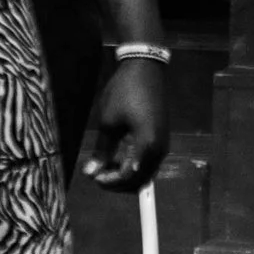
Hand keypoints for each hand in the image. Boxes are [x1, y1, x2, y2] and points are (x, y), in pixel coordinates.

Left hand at [80, 57, 167, 192]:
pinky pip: (148, 161)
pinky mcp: (161, 139)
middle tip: (96, 176)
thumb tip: (90, 173)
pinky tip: (115, 158)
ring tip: (103, 167)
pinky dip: (132, 165)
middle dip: (118, 182)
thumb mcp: (108, 122)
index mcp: (148, 145)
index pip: (130, 176)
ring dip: (125, 174)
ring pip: (145, 172)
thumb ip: (101, 150)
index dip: (111, 181)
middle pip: (141, 179)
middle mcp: (160, 149)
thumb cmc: (124, 93)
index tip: (93, 178)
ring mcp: (163, 144)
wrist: (145, 70)